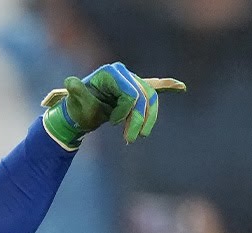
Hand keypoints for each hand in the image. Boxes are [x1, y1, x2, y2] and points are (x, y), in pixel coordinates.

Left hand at [42, 63, 184, 147]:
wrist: (79, 110)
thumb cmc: (78, 107)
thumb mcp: (76, 102)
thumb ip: (76, 93)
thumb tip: (70, 82)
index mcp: (111, 73)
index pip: (131, 93)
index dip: (126, 111)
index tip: (113, 123)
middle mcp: (123, 73)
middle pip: (143, 96)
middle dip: (139, 119)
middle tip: (129, 140)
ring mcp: (131, 80)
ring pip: (150, 99)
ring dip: (148, 118)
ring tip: (140, 136)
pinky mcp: (135, 89)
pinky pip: (155, 86)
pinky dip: (167, 85)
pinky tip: (181, 87)